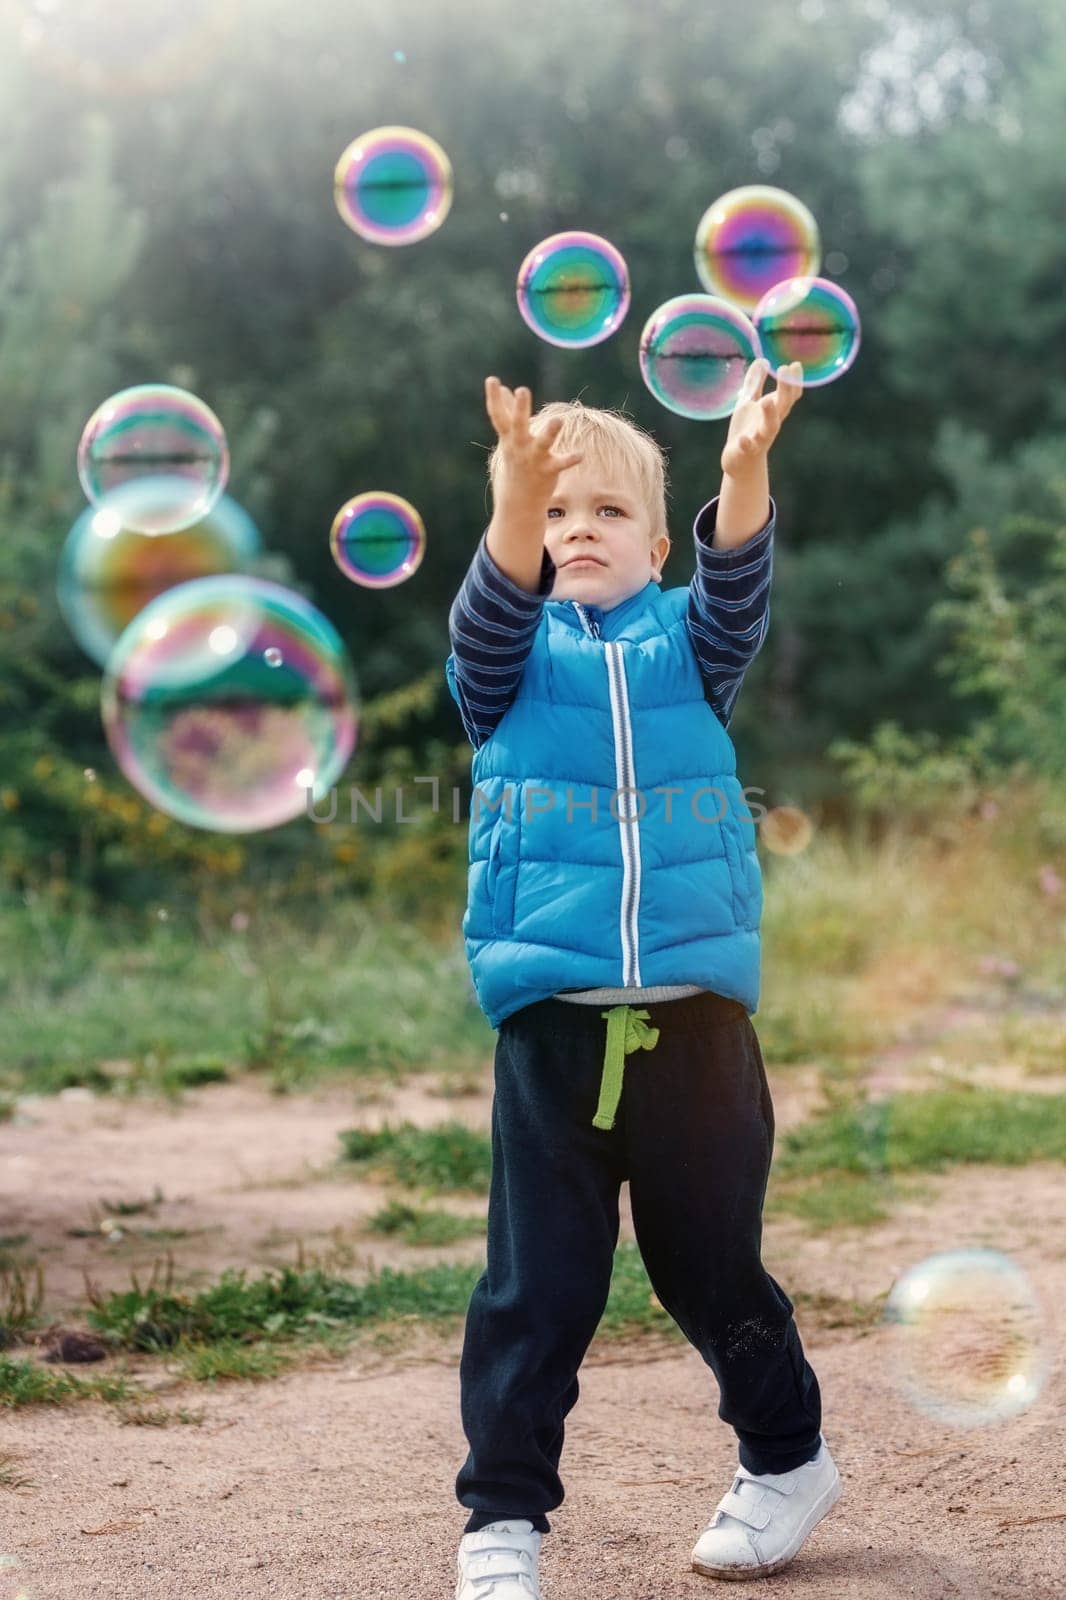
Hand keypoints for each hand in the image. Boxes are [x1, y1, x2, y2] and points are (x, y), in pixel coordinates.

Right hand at [485, 375, 583, 502]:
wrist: (519, 501)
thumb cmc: (515, 462)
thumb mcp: (508, 438)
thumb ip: (508, 412)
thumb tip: (506, 389)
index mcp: (508, 437)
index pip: (498, 415)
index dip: (494, 397)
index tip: (492, 379)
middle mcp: (519, 446)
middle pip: (518, 425)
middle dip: (520, 408)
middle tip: (522, 390)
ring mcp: (533, 459)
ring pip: (542, 444)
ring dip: (550, 433)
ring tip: (558, 420)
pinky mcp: (548, 470)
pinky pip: (560, 464)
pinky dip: (570, 459)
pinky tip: (581, 454)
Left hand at [721, 359, 802, 479]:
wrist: (739, 463)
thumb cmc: (746, 430)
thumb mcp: (748, 403)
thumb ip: (755, 383)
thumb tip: (762, 360)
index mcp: (773, 411)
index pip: (789, 395)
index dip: (793, 381)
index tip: (795, 365)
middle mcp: (771, 423)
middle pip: (783, 405)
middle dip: (785, 389)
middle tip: (785, 369)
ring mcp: (760, 437)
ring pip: (770, 427)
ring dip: (770, 414)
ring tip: (767, 402)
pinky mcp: (747, 450)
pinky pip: (748, 447)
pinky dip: (747, 442)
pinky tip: (743, 438)